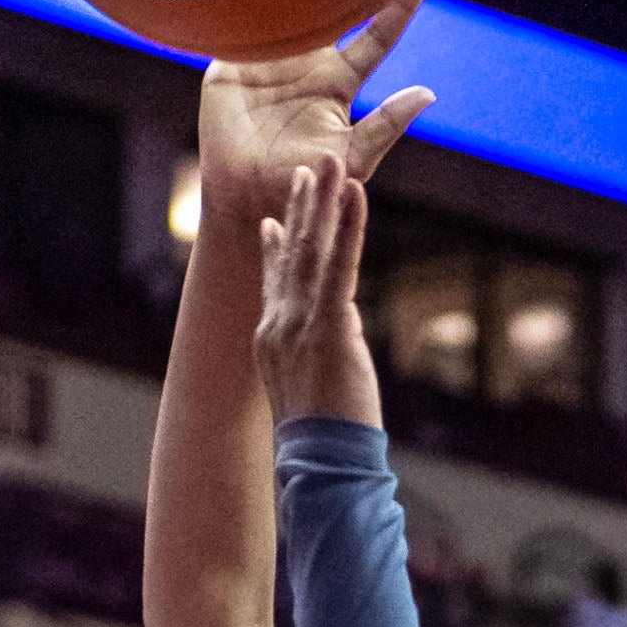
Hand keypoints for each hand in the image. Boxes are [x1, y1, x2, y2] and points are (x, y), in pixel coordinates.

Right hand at [196, 0, 432, 226]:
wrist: (248, 198)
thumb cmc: (306, 183)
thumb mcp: (353, 156)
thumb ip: (386, 125)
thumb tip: (429, 94)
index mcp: (338, 80)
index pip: (376, 37)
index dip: (399, 8)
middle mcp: (307, 62)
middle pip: (333, 9)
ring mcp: (269, 59)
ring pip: (287, 9)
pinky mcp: (230, 64)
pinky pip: (239, 28)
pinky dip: (242, 1)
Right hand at [250, 162, 382, 430]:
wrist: (323, 465)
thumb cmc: (324, 444)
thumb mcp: (310, 394)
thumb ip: (316, 361)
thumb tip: (332, 347)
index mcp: (270, 342)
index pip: (272, 284)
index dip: (275, 249)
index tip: (275, 219)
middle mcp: (278, 325)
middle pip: (289, 255)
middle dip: (301, 209)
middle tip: (310, 167)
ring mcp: (299, 323)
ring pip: (311, 251)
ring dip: (323, 202)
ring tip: (331, 161)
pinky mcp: (328, 326)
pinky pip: (340, 266)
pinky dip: (349, 227)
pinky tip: (356, 195)